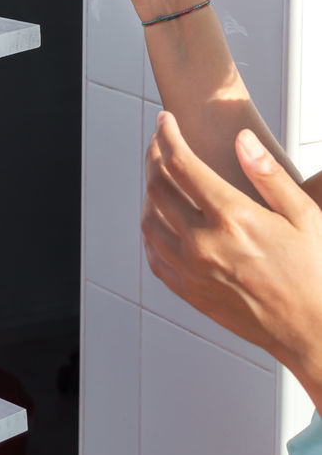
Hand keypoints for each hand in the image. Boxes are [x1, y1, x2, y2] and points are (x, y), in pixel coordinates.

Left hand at [142, 112, 321, 400]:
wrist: (313, 333)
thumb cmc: (314, 273)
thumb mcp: (304, 216)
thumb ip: (268, 174)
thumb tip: (242, 139)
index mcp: (232, 218)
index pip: (181, 164)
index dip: (167, 136)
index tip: (165, 121)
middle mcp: (204, 244)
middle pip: (157, 187)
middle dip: (155, 157)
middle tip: (160, 144)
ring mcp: (193, 271)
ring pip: (149, 220)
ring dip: (150, 192)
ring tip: (162, 177)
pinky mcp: (191, 293)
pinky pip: (154, 255)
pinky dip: (152, 230)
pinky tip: (163, 219)